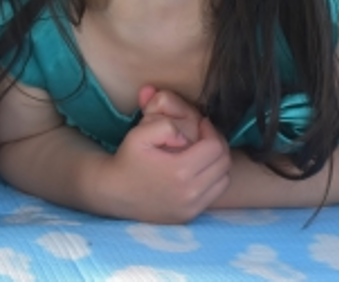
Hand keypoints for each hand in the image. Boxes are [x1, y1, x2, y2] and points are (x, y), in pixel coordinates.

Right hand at [106, 88, 229, 222]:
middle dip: (217, 144)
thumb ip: (164, 125)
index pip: (215, 147)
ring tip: (202, 152)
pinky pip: (214, 194)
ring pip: (224, 179)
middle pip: (224, 163)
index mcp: (180, 171)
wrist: (114, 193)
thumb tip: (185, 135)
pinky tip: (198, 170)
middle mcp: (190, 193)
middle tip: (204, 135)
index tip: (201, 123)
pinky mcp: (189, 216)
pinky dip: (213, 179)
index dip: (211, 130)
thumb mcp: (139, 134)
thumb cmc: (128, 160)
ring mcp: (191, 207)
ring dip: (217, 162)